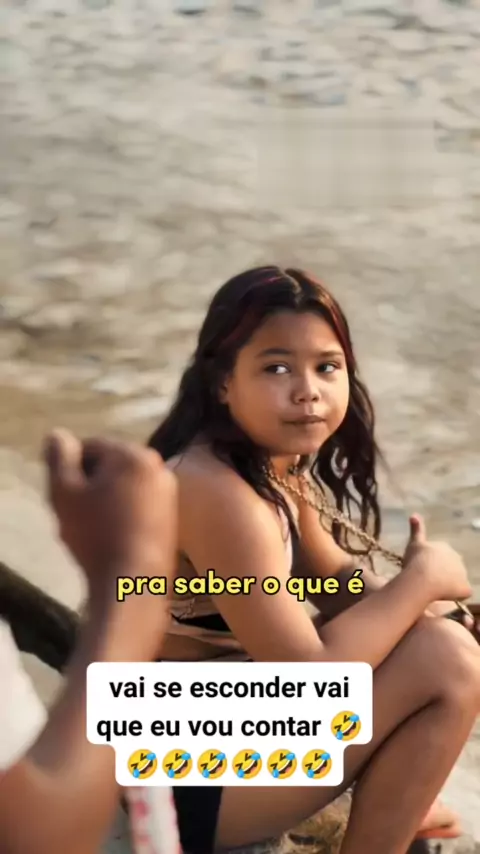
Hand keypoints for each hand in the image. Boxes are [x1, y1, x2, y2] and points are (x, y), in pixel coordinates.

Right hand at [44, 429, 177, 595]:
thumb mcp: (64, 492)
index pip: (90, 447)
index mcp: (135, 454)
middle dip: (91, 484)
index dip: (71, 471)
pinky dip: (122, 514)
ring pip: (123, 486)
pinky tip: (112, 537)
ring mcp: (169, 492)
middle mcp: (159, 466)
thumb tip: (59, 435)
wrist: (131, 581)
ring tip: (94, 529)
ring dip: (105, 500)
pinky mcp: (171, 516)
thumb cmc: (95, 534)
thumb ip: (59, 458)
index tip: (67, 498)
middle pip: (110, 466)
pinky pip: (137, 504)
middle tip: (79, 515)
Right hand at [403, 514, 471, 603]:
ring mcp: (462, 574)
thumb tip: (413, 514)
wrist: (423, 577)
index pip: (442, 556)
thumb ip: (416, 529)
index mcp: (445, 548)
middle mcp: (457, 558)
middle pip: (451, 568)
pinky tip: (443, 598)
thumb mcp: (414, 542)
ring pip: (456, 582)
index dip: (432, 564)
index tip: (423, 569)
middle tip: (427, 582)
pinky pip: (462, 594)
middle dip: (442, 574)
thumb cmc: (416, 560)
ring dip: (448, 586)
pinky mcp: (465, 588)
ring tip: (434, 591)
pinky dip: (455, 596)